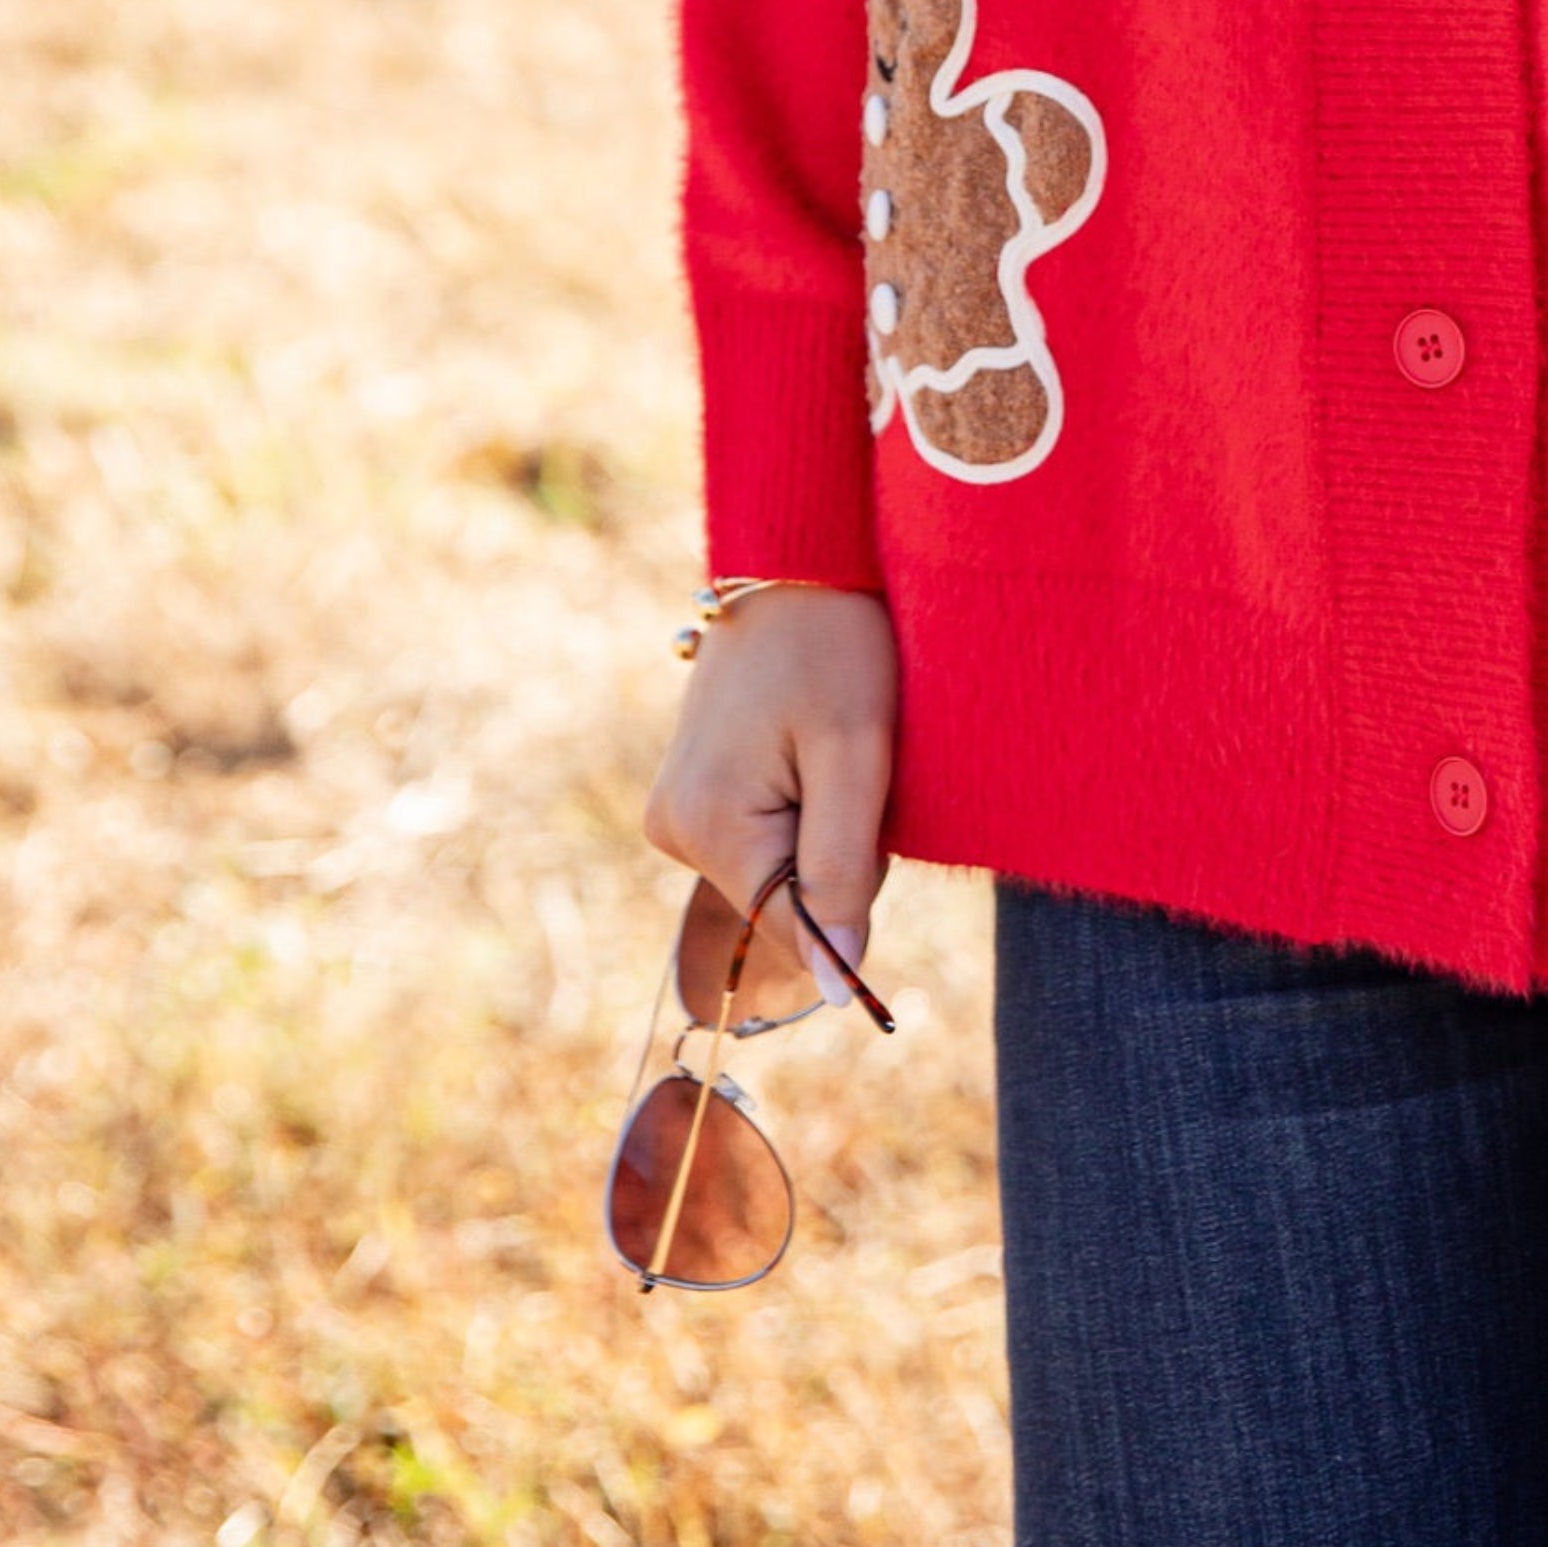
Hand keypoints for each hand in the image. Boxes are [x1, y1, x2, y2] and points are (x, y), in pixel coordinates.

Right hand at [644, 583, 898, 1005]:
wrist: (797, 557)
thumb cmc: (836, 641)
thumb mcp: (856, 752)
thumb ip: (842, 872)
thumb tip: (836, 989)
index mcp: (707, 826)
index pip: (794, 929)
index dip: (854, 894)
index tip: (873, 811)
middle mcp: (674, 828)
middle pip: (787, 901)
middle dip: (839, 851)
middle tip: (850, 755)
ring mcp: (678, 808)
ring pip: (781, 868)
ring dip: (825, 824)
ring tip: (828, 738)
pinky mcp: (695, 789)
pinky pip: (767, 833)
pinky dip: (805, 803)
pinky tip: (810, 742)